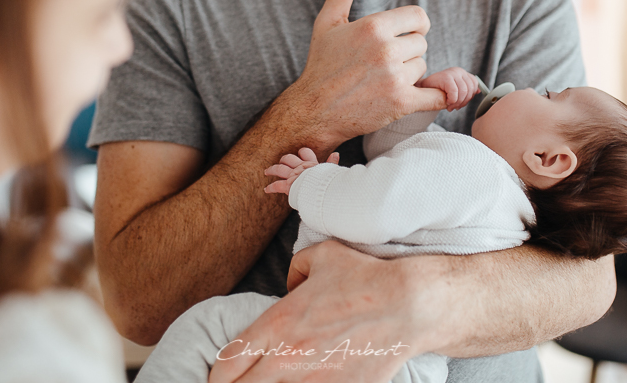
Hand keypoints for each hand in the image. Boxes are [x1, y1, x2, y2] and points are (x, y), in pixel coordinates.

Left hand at [208, 241, 422, 382]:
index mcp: (277, 324)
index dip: (217, 376)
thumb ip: (294, 271)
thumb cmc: (365, 278)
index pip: (226, 364)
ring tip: (275, 381)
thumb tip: (289, 287)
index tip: (220, 377)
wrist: (410, 307)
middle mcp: (287, 358)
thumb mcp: (322, 256)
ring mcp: (311, 381)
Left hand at [263, 148, 338, 194]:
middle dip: (284, 159)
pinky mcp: (288, 185)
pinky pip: (276, 185)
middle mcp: (300, 167)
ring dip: (272, 169)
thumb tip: (336, 153)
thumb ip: (332, 163)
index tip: (301, 154)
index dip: (303, 153)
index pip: (305, 153)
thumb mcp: (331, 172)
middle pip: (289, 158)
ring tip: (267, 171)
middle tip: (282, 161)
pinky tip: (266, 189)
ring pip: (279, 169)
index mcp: (311, 164)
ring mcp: (293, 176)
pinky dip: (271, 188)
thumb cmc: (328, 182)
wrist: (322, 191)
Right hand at [282, 0, 446, 150]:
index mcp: (373, 26)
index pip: (419, 17)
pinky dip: (438, 96)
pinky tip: (427, 95)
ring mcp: (395, 77)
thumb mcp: (327, 23)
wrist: (313, 110)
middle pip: (421, 43)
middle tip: (386, 63)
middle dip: (408, 51)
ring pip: (422, 67)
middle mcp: (386, 49)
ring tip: (385, 80)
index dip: (415, 26)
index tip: (405, 36)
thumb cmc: (321, 65)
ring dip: (410, 74)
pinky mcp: (401, 102)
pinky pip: (437, 95)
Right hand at [417, 67, 480, 111]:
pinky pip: (455, 93)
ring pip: (463, 92)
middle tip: (454, 107)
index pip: (474, 85)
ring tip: (450, 106)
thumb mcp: (454, 90)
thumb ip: (466, 90)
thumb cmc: (437, 92)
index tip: (460, 103)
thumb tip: (478, 91)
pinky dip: (452, 101)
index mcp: (462, 73)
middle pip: (470, 90)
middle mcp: (458, 71)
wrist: (420, 90)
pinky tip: (446, 102)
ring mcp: (452, 73)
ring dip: (457, 103)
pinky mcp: (446, 77)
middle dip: (463, 102)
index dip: (469, 97)